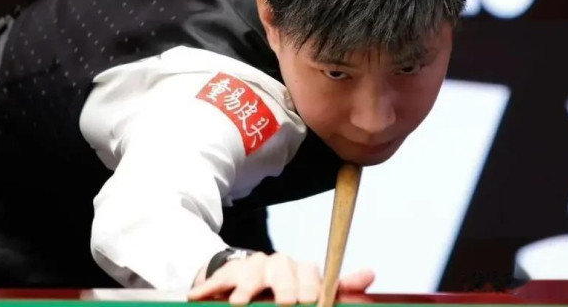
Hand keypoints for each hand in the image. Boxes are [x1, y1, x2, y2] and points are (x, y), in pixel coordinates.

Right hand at [187, 251, 374, 304]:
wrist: (247, 282)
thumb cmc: (285, 293)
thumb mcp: (313, 292)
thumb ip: (339, 289)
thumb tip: (370, 274)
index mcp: (300, 271)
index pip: (310, 273)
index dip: (312, 288)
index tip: (311, 303)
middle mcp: (278, 264)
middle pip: (282, 269)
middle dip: (283, 288)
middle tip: (286, 304)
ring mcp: (251, 267)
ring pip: (251, 273)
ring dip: (245, 290)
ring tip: (241, 304)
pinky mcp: (226, 273)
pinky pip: (218, 279)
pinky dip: (208, 288)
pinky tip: (196, 296)